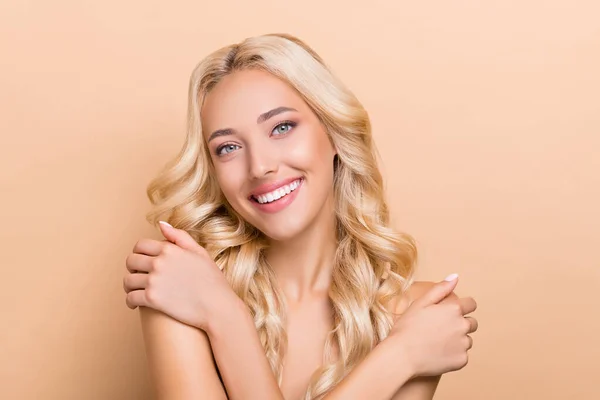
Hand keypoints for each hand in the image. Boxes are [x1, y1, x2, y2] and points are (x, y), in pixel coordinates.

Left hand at [123, 221, 238, 331]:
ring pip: (128, 280)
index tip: (142, 260)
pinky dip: (130, 301)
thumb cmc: (212, 280)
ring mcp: (154, 281)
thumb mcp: (200, 252)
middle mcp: (159, 263)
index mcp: (169, 249)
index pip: (140, 245)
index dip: (139, 252)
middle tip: (138, 275)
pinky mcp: (152, 299)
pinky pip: (130, 298)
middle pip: (131, 261)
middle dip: (132, 268)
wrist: (217, 306)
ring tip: (135, 290)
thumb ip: (179, 236)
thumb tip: (160, 224)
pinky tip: (135, 304)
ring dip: (129, 286)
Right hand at [389, 275, 477, 376]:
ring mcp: (463, 344)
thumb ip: (440, 289)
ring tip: (438, 342)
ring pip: (467, 340)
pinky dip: (453, 354)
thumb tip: (455, 277)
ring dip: (458, 340)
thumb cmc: (408, 327)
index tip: (452, 312)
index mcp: (454, 309)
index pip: (471, 304)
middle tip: (441, 329)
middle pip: (472, 323)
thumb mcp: (420, 302)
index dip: (463, 306)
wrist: (402, 355)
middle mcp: (463, 325)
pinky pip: (462, 355)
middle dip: (461, 323)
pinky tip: (438, 354)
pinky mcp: (461, 360)